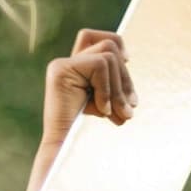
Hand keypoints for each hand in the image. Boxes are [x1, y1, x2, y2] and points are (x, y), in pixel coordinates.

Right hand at [27, 29, 135, 190]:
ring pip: (108, 56)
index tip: (129, 60)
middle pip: (110, 47)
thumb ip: (113, 84)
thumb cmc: (83, 131)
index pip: (102, 39)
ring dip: (117, 87)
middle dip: (125, 80)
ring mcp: (61, 64)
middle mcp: (65, 62)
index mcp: (75, 66)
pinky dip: (106, 89)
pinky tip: (101, 110)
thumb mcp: (103, 102)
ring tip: (113, 113)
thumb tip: (129, 64)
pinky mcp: (61, 70)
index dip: (118, 44)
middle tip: (129, 109)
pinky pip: (100, 65)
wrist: (63, 151)